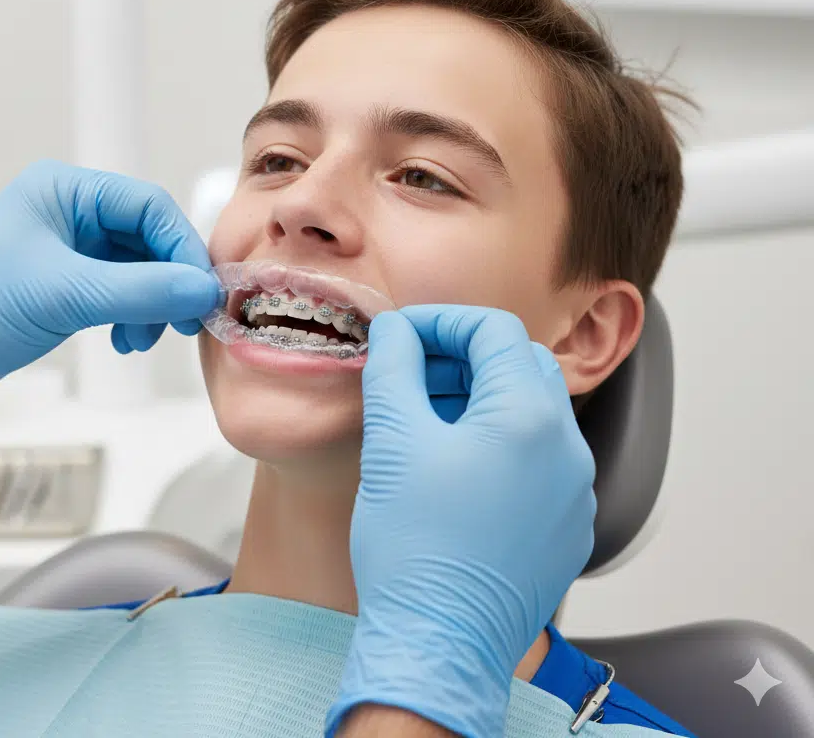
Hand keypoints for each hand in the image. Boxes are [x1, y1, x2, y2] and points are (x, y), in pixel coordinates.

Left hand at [0, 160, 219, 442]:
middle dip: (168, 281)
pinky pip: (120, 292)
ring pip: (139, 269)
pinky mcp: (65, 284)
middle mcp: (70, 213)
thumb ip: (141, 290)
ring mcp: (68, 249)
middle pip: (149, 238)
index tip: (201, 290)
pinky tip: (124, 340)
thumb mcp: (64, 295)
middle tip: (185, 319)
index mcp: (65, 192)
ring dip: (151, 304)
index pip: (148, 206)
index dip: (181, 247)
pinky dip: (132, 316)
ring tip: (142, 338)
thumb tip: (202, 290)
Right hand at [328, 305, 596, 737]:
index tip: (405, 334)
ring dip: (483, 399)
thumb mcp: (393, 440)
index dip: (443, 322)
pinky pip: (542, 460)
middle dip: (466, 357)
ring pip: (534, 412)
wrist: (440, 646)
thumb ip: (395, 365)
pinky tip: (457, 467)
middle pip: (521, 364)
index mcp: (529, 417)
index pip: (494, 330)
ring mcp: (575, 491)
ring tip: (429, 421)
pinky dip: (502, 443)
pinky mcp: (567, 526)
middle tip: (416, 374)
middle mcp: (567, 449)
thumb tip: (397, 328)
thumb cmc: (415, 548)